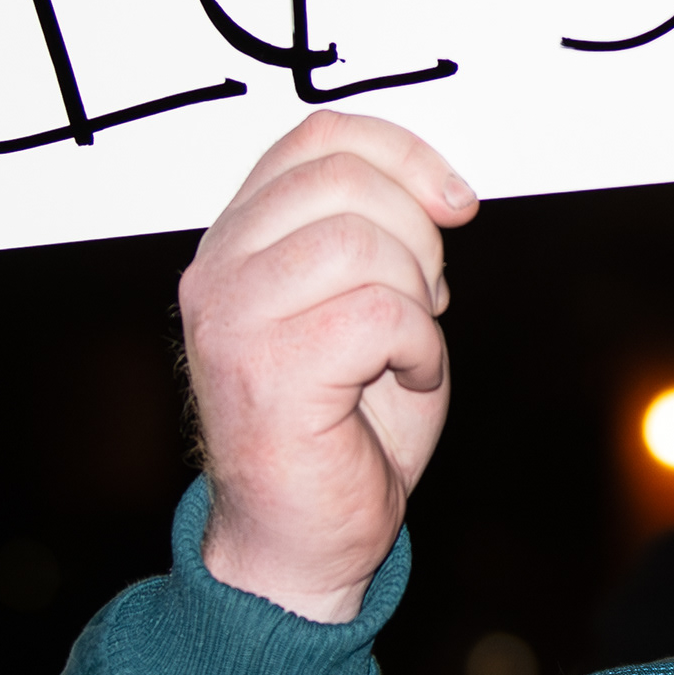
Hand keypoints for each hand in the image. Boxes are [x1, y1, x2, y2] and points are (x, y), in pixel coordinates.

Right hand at [179, 111, 478, 621]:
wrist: (307, 536)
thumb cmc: (345, 426)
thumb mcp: (366, 304)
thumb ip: (379, 236)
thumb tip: (440, 186)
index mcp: (239, 240)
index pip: (316, 138)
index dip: (402, 152)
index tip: (455, 200)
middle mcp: (218, 270)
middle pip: (344, 181)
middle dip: (419, 234)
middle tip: (425, 298)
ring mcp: (232, 318)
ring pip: (362, 243)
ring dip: (417, 296)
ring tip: (407, 347)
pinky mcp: (266, 370)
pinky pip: (378, 314)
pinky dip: (419, 347)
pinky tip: (407, 380)